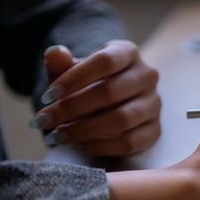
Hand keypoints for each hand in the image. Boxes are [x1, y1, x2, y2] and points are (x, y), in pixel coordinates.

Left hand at [30, 40, 161, 155]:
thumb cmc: (86, 83)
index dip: (75, 78)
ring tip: (57, 135)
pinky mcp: (155, 130)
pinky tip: (77, 145)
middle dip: (72, 108)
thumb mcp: (71, 70)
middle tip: (44, 120)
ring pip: (122, 119)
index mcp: (128, 53)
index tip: (47, 96)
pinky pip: (130, 142)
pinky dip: (100, 147)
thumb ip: (60, 63)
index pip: (105, 62)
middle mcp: (147, 76)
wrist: (108, 103)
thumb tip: (54, 54)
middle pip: (111, 92)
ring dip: (84, 130)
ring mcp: (154, 104)